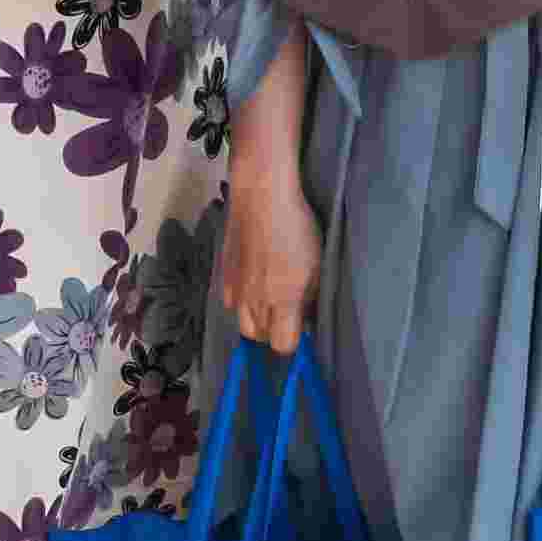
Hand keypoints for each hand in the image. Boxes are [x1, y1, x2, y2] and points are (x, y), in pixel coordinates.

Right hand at [219, 161, 321, 353]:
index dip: (295, 340)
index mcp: (282, 300)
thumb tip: (309, 318)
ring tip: (270, 301)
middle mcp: (255, 301)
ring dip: (258, 320)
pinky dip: (242, 302)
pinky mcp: (224, 275)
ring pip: (243, 324)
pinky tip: (254, 284)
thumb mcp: (318, 264)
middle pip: (260, 338)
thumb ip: (313, 298)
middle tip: (289, 312)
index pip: (283, 345)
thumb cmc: (296, 226)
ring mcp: (236, 289)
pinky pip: (231, 303)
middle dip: (275, 331)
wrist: (260, 195)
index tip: (303, 327)